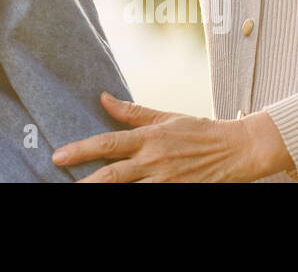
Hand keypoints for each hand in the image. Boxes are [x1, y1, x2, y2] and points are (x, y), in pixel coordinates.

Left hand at [51, 92, 293, 182]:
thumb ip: (132, 111)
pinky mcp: (178, 193)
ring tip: (84, 193)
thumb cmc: (199, 130)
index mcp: (149, 138)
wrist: (238, 150)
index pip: (108, 144)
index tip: (58, 156)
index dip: (81, 150)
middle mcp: (155, 161)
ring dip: (106, 193)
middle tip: (64, 185)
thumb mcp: (165, 116)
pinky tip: (118, 200)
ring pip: (129, 192)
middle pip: (113, 176)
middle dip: (86, 182)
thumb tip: (102, 97)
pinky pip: (151, 200)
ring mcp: (167, 182)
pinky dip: (134, 200)